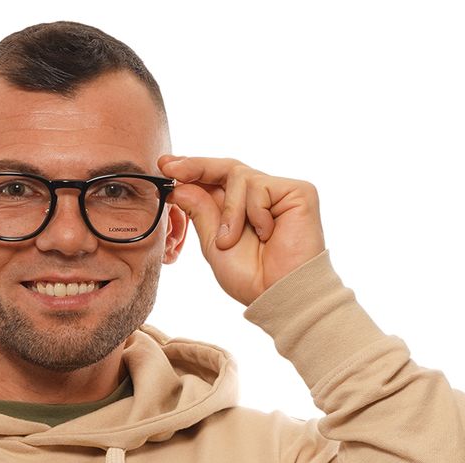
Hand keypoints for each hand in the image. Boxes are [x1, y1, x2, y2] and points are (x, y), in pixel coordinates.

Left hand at [158, 155, 326, 305]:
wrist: (278, 294)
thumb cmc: (251, 277)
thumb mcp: (214, 244)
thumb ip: (201, 212)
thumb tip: (179, 186)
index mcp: (242, 209)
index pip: (217, 179)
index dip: (192, 169)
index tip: (165, 166)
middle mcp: (262, 196)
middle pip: (227, 167)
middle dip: (197, 167)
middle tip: (171, 170)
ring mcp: (280, 192)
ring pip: (240, 177)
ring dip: (229, 212)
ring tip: (231, 240)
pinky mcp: (299, 192)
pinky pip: (260, 187)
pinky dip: (255, 213)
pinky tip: (266, 235)